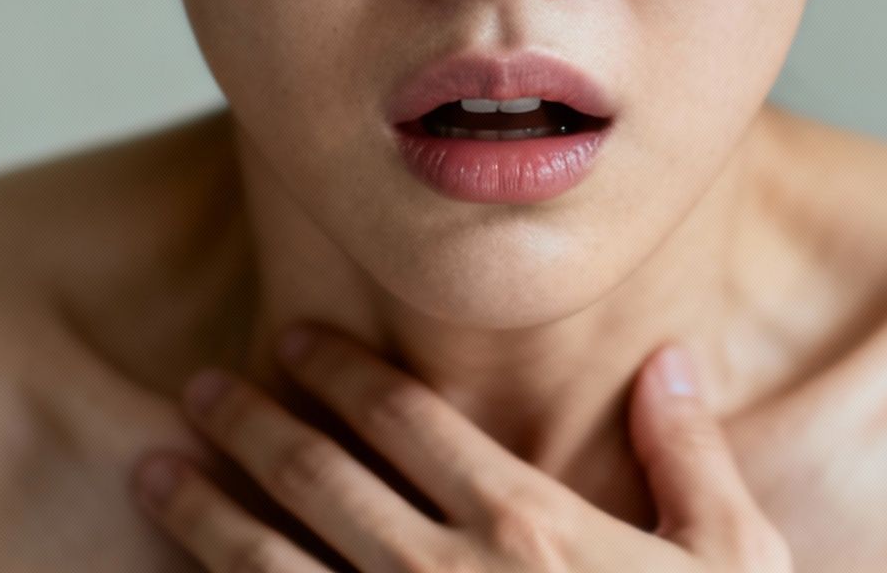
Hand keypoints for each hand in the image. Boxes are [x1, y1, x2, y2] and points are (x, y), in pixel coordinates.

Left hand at [130, 323, 793, 570]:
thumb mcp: (734, 564)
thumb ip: (691, 458)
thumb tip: (671, 360)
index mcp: (527, 524)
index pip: (407, 419)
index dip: (341, 371)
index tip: (295, 338)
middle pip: (317, 478)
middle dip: (250, 424)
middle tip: (201, 388)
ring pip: (267, 565)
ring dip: (202, 512)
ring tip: (153, 469)